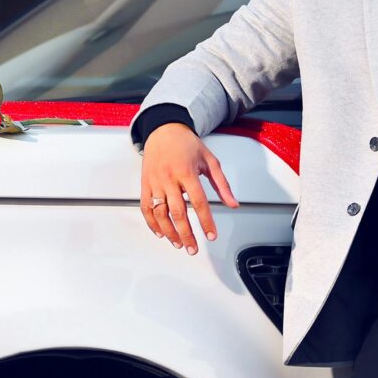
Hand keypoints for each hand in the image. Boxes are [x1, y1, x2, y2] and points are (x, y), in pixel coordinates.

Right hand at [138, 120, 235, 253]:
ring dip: (169, 232)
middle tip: (193, 248)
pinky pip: (146, 208)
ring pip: (160, 213)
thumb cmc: (187, 145)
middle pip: (177, 212)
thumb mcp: (210, 160)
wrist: (163, 130)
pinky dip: (152, 223)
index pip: (199, 202)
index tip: (211, 235)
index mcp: (187, 171)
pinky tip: (161, 233)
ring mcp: (155, 182)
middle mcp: (169, 178)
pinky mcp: (145, 184)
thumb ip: (222, 184)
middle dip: (186, 234)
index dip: (206, 221)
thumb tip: (233, 203)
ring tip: (179, 244)